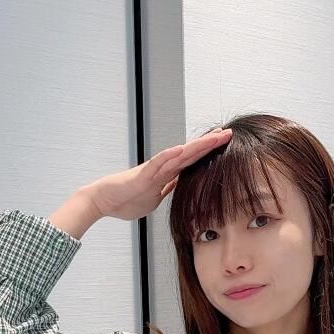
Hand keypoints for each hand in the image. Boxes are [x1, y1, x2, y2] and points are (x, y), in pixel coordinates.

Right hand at [83, 128, 232, 222]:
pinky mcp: (143, 175)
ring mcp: (154, 170)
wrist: (105, 201)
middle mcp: (163, 168)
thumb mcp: (155, 198)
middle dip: (209, 144)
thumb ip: (167, 189)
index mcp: (167, 175)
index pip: (192, 161)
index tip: (223, 143)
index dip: (208, 152)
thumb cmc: (127, 200)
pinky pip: (158, 163)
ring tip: (214, 137)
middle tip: (227, 132)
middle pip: (191, 153)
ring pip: (180, 154)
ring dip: (197, 145)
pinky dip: (169, 155)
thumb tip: (180, 186)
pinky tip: (182, 148)